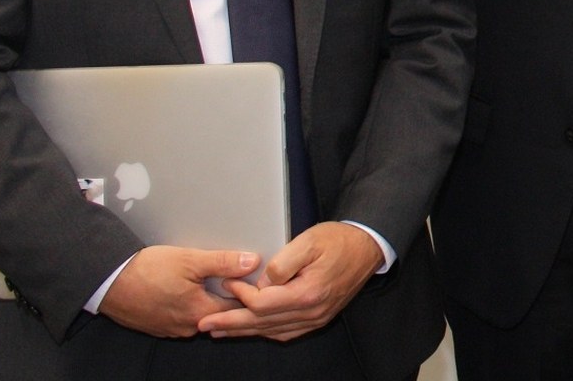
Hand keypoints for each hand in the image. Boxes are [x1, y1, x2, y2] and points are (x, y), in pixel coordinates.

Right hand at [99, 245, 257, 337]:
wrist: (108, 281)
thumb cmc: (146, 271)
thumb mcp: (190, 260)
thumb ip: (224, 262)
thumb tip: (252, 262)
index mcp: (200, 312)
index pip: (238, 307)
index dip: (246, 290)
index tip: (250, 277)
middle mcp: (188, 327)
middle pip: (219, 313)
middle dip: (226, 296)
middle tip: (228, 276)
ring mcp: (172, 329)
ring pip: (200, 315)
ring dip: (205, 301)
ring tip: (205, 281)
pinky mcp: (158, 327)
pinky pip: (182, 318)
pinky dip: (187, 306)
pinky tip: (183, 290)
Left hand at [197, 222, 382, 340]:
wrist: (367, 247)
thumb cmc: (339, 241)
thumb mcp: (307, 241)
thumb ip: (281, 264)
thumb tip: (261, 283)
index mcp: (307, 293)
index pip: (263, 303)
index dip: (241, 294)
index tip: (227, 283)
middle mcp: (312, 311)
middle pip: (262, 323)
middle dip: (231, 324)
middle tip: (205, 325)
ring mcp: (316, 317)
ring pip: (272, 330)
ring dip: (244, 331)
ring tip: (221, 331)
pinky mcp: (318, 317)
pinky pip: (286, 332)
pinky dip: (265, 332)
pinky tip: (253, 329)